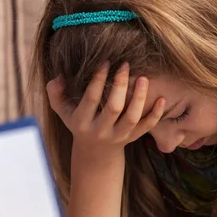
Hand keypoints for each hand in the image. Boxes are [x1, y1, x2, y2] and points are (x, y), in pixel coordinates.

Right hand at [46, 62, 164, 154]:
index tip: (106, 61)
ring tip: (143, 78)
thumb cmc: (79, 124)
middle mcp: (100, 131)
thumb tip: (58, 76)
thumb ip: (55, 94)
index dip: (98, 79)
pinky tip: (161, 99)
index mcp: (82, 122)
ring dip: (139, 98)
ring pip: (131, 118)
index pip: (91, 98)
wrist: (95, 154)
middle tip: (126, 65)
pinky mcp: (132, 138)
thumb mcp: (63, 112)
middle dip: (120, 85)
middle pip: (113, 107)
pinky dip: (155, 115)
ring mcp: (118, 136)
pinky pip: (146, 128)